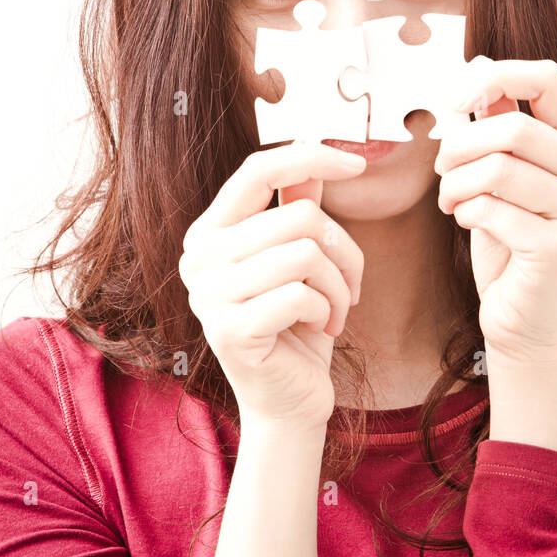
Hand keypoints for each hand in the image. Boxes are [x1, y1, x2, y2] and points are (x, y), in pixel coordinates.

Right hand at [179, 142, 365, 432]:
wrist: (289, 401)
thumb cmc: (296, 324)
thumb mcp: (300, 259)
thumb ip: (297, 207)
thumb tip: (314, 155)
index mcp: (210, 231)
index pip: (257, 169)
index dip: (311, 156)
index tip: (358, 162)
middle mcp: (198, 258)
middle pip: (298, 217)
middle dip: (343, 251)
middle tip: (350, 285)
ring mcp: (208, 295)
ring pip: (305, 254)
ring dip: (339, 286)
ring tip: (336, 310)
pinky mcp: (229, 331)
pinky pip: (301, 296)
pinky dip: (327, 311)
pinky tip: (323, 330)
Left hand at [435, 57, 556, 366]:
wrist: (523, 324)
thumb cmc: (510, 245)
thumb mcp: (501, 175)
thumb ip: (498, 122)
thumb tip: (478, 64)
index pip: (549, 78)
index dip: (494, 77)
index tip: (454, 102)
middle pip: (514, 127)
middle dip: (459, 146)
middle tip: (441, 171)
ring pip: (498, 167)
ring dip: (455, 184)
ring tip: (449, 202)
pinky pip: (491, 208)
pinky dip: (464, 213)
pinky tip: (466, 223)